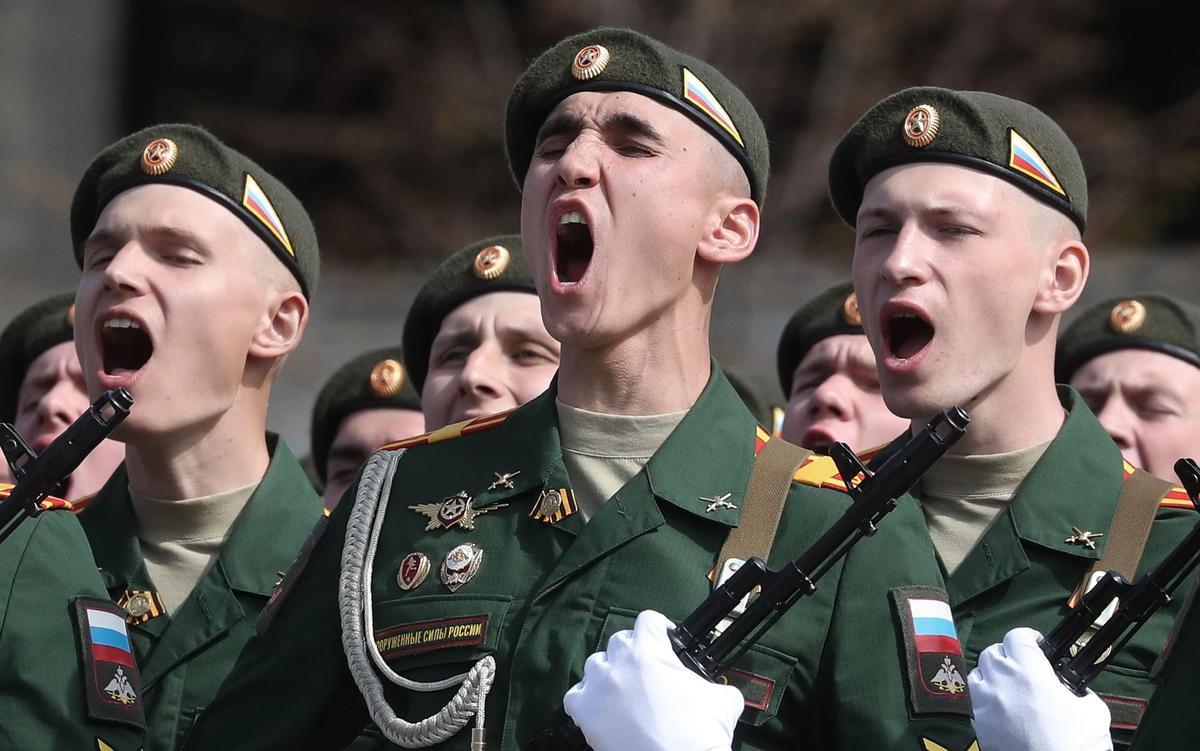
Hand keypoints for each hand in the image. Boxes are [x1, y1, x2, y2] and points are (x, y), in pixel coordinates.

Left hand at [563, 610, 743, 750]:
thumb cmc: (699, 735)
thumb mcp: (723, 701)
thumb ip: (715, 685)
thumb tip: (717, 690)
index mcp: (649, 652)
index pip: (648, 620)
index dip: (659, 628)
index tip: (664, 638)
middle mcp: (619, 664)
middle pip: (620, 642)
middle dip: (634, 652)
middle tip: (647, 671)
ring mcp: (599, 688)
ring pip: (596, 665)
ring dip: (609, 672)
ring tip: (624, 689)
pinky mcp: (585, 714)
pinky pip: (575, 696)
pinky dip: (587, 698)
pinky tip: (601, 707)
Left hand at [968, 627, 1112, 750]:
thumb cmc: (1075, 746)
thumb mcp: (1093, 712)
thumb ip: (1080, 690)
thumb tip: (1075, 688)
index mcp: (1031, 673)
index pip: (1017, 637)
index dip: (1028, 638)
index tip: (1036, 645)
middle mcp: (1002, 682)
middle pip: (994, 652)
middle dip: (1009, 656)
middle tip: (1024, 668)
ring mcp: (985, 701)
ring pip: (978, 672)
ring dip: (991, 675)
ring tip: (1008, 687)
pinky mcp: (977, 722)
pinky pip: (972, 698)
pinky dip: (982, 698)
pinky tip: (998, 707)